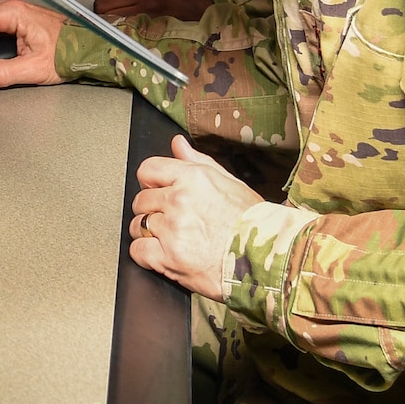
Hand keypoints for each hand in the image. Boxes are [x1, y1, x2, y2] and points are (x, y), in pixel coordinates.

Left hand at [91, 0, 214, 19]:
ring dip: (109, 20)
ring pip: (109, 18)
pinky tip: (126, 25)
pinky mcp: (149, 23)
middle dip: (102, 9)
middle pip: (102, 4)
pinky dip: (119, 28)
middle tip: (112, 9)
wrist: (188, 6)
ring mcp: (147, 8)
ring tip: (119, 17)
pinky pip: (121, 28)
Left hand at [127, 135, 263, 300]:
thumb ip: (197, 162)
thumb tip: (178, 144)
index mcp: (193, 178)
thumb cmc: (253, 222)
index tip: (155, 189)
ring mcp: (172, 230)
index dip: (150, 181)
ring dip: (147, 232)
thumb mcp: (230, 182)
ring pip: (137, 225)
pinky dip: (144, 253)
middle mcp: (179, 200)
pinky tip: (161, 254)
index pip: (148, 169)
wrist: (266, 259)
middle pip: (141, 199)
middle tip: (167, 218)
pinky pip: (138, 250)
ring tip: (168, 238)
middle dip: (151, 209)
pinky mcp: (169, 258)